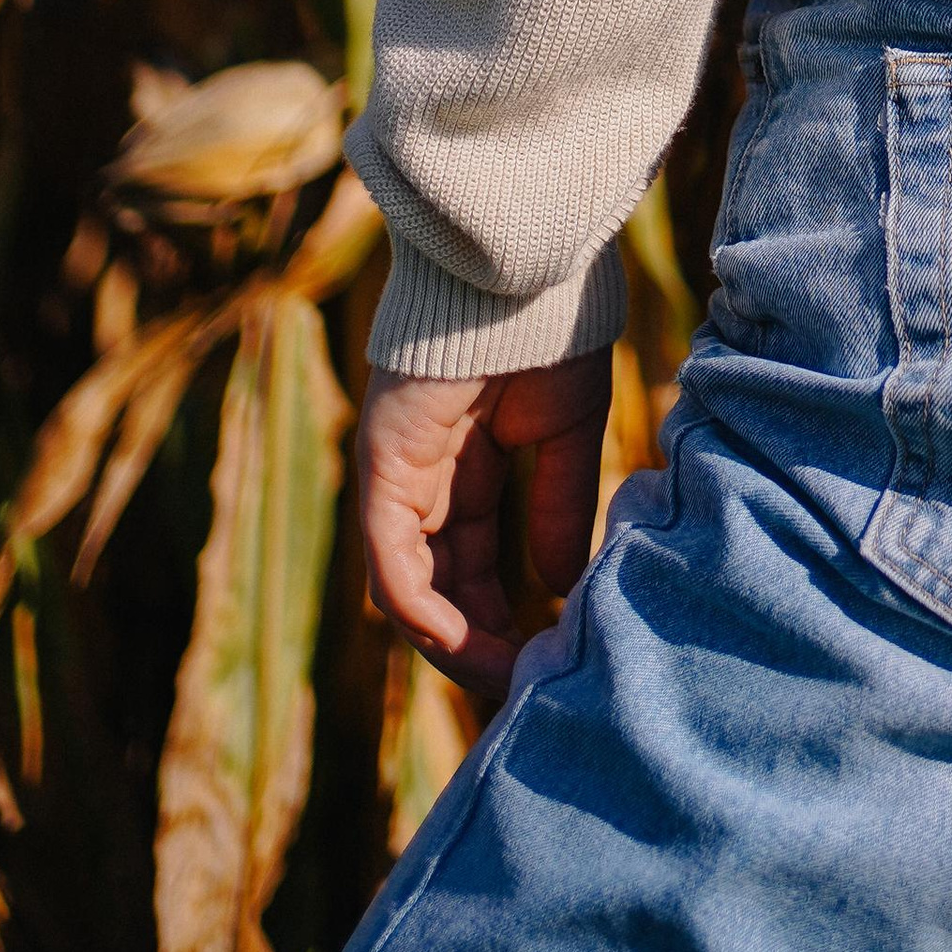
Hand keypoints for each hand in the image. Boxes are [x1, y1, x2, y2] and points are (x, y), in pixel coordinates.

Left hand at [357, 350, 614, 698]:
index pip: (468, 562)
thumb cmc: (551, 330)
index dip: (501, 615)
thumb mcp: (567, 433)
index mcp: (464, 465)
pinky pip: (389, 557)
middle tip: (521, 683)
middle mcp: (421, 476)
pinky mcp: (383, 465)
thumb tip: (558, 585)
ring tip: (503, 675)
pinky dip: (421, 608)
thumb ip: (561, 505)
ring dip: (451, 639)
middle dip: (476, 639)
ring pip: (405, 585)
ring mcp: (396, 472)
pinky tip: (464, 641)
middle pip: (436, 584)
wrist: (527, 267)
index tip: (541, 656)